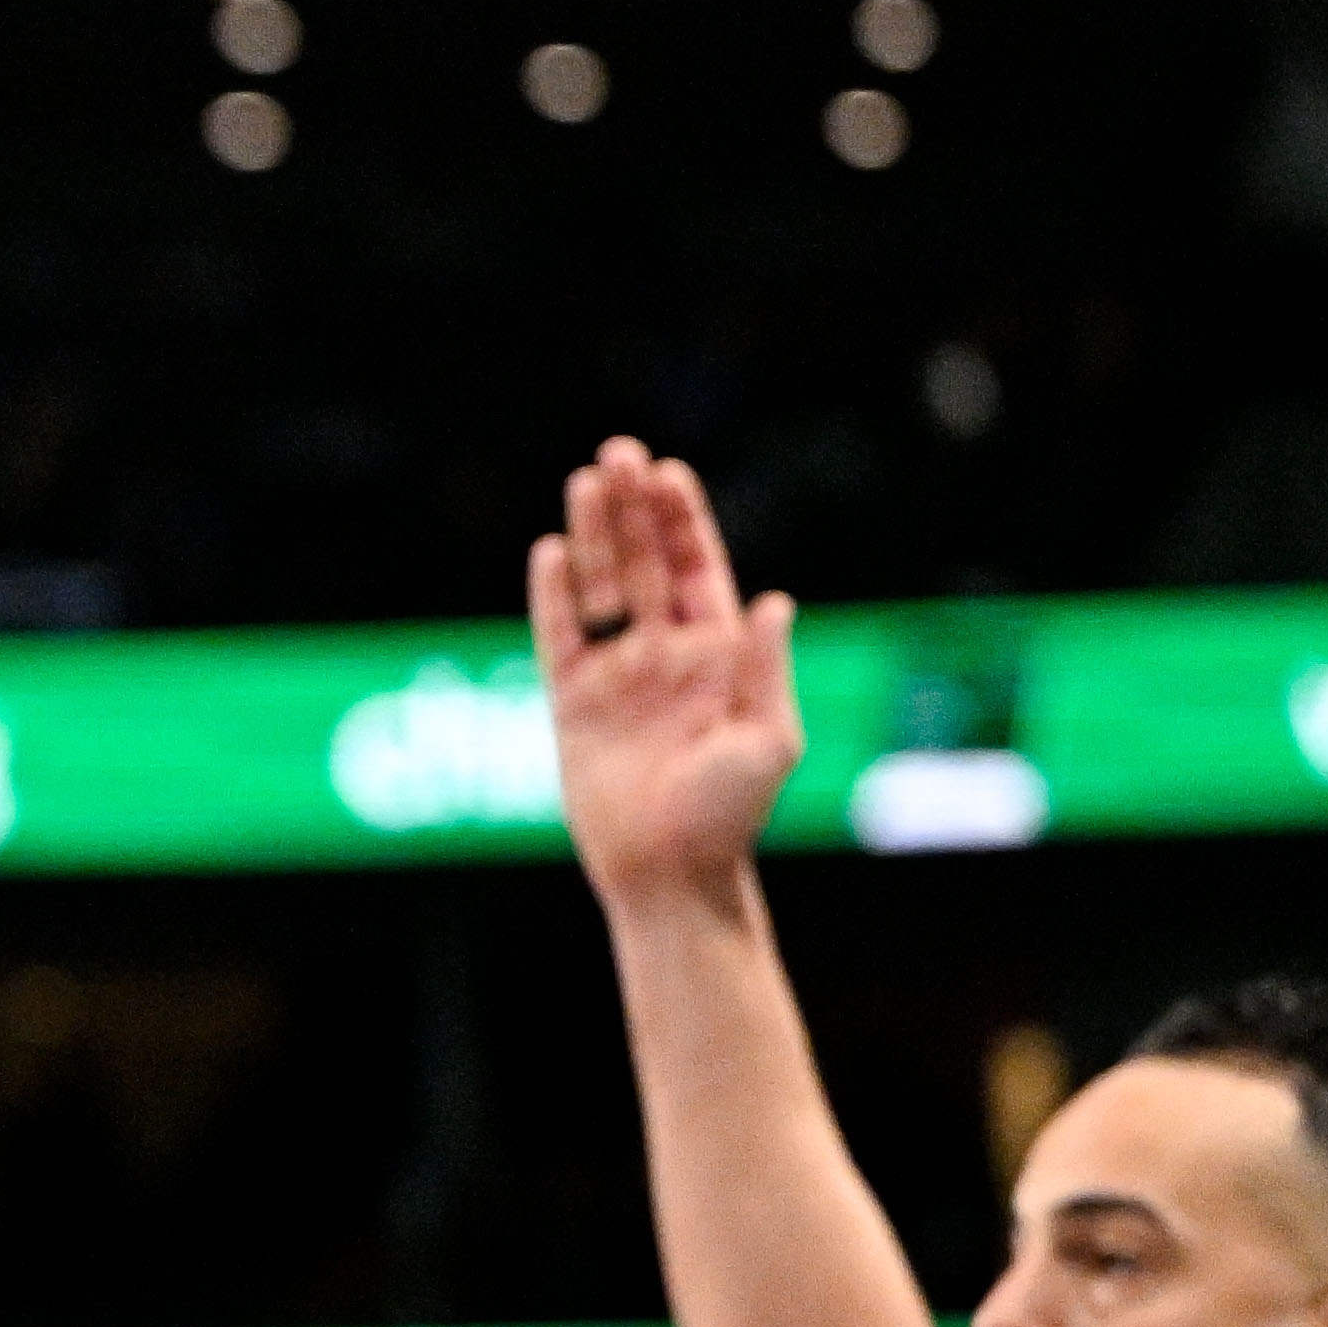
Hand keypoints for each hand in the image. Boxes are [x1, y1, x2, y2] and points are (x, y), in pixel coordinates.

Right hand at [531, 439, 808, 911]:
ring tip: (585, 482)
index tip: (667, 472)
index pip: (696, 569)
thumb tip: (774, 602)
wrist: (669, 872)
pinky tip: (553, 551)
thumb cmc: (729, 813)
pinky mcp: (572, 701)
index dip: (682, 521)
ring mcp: (617, 673)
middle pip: (645, 563)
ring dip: (595, 534)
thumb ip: (766, 669)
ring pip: (602, 586)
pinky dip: (554, 595)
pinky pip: (558, 636)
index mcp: (718, 654)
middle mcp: (666, 653)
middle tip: (617, 453)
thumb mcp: (769, 739)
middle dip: (633, 508)